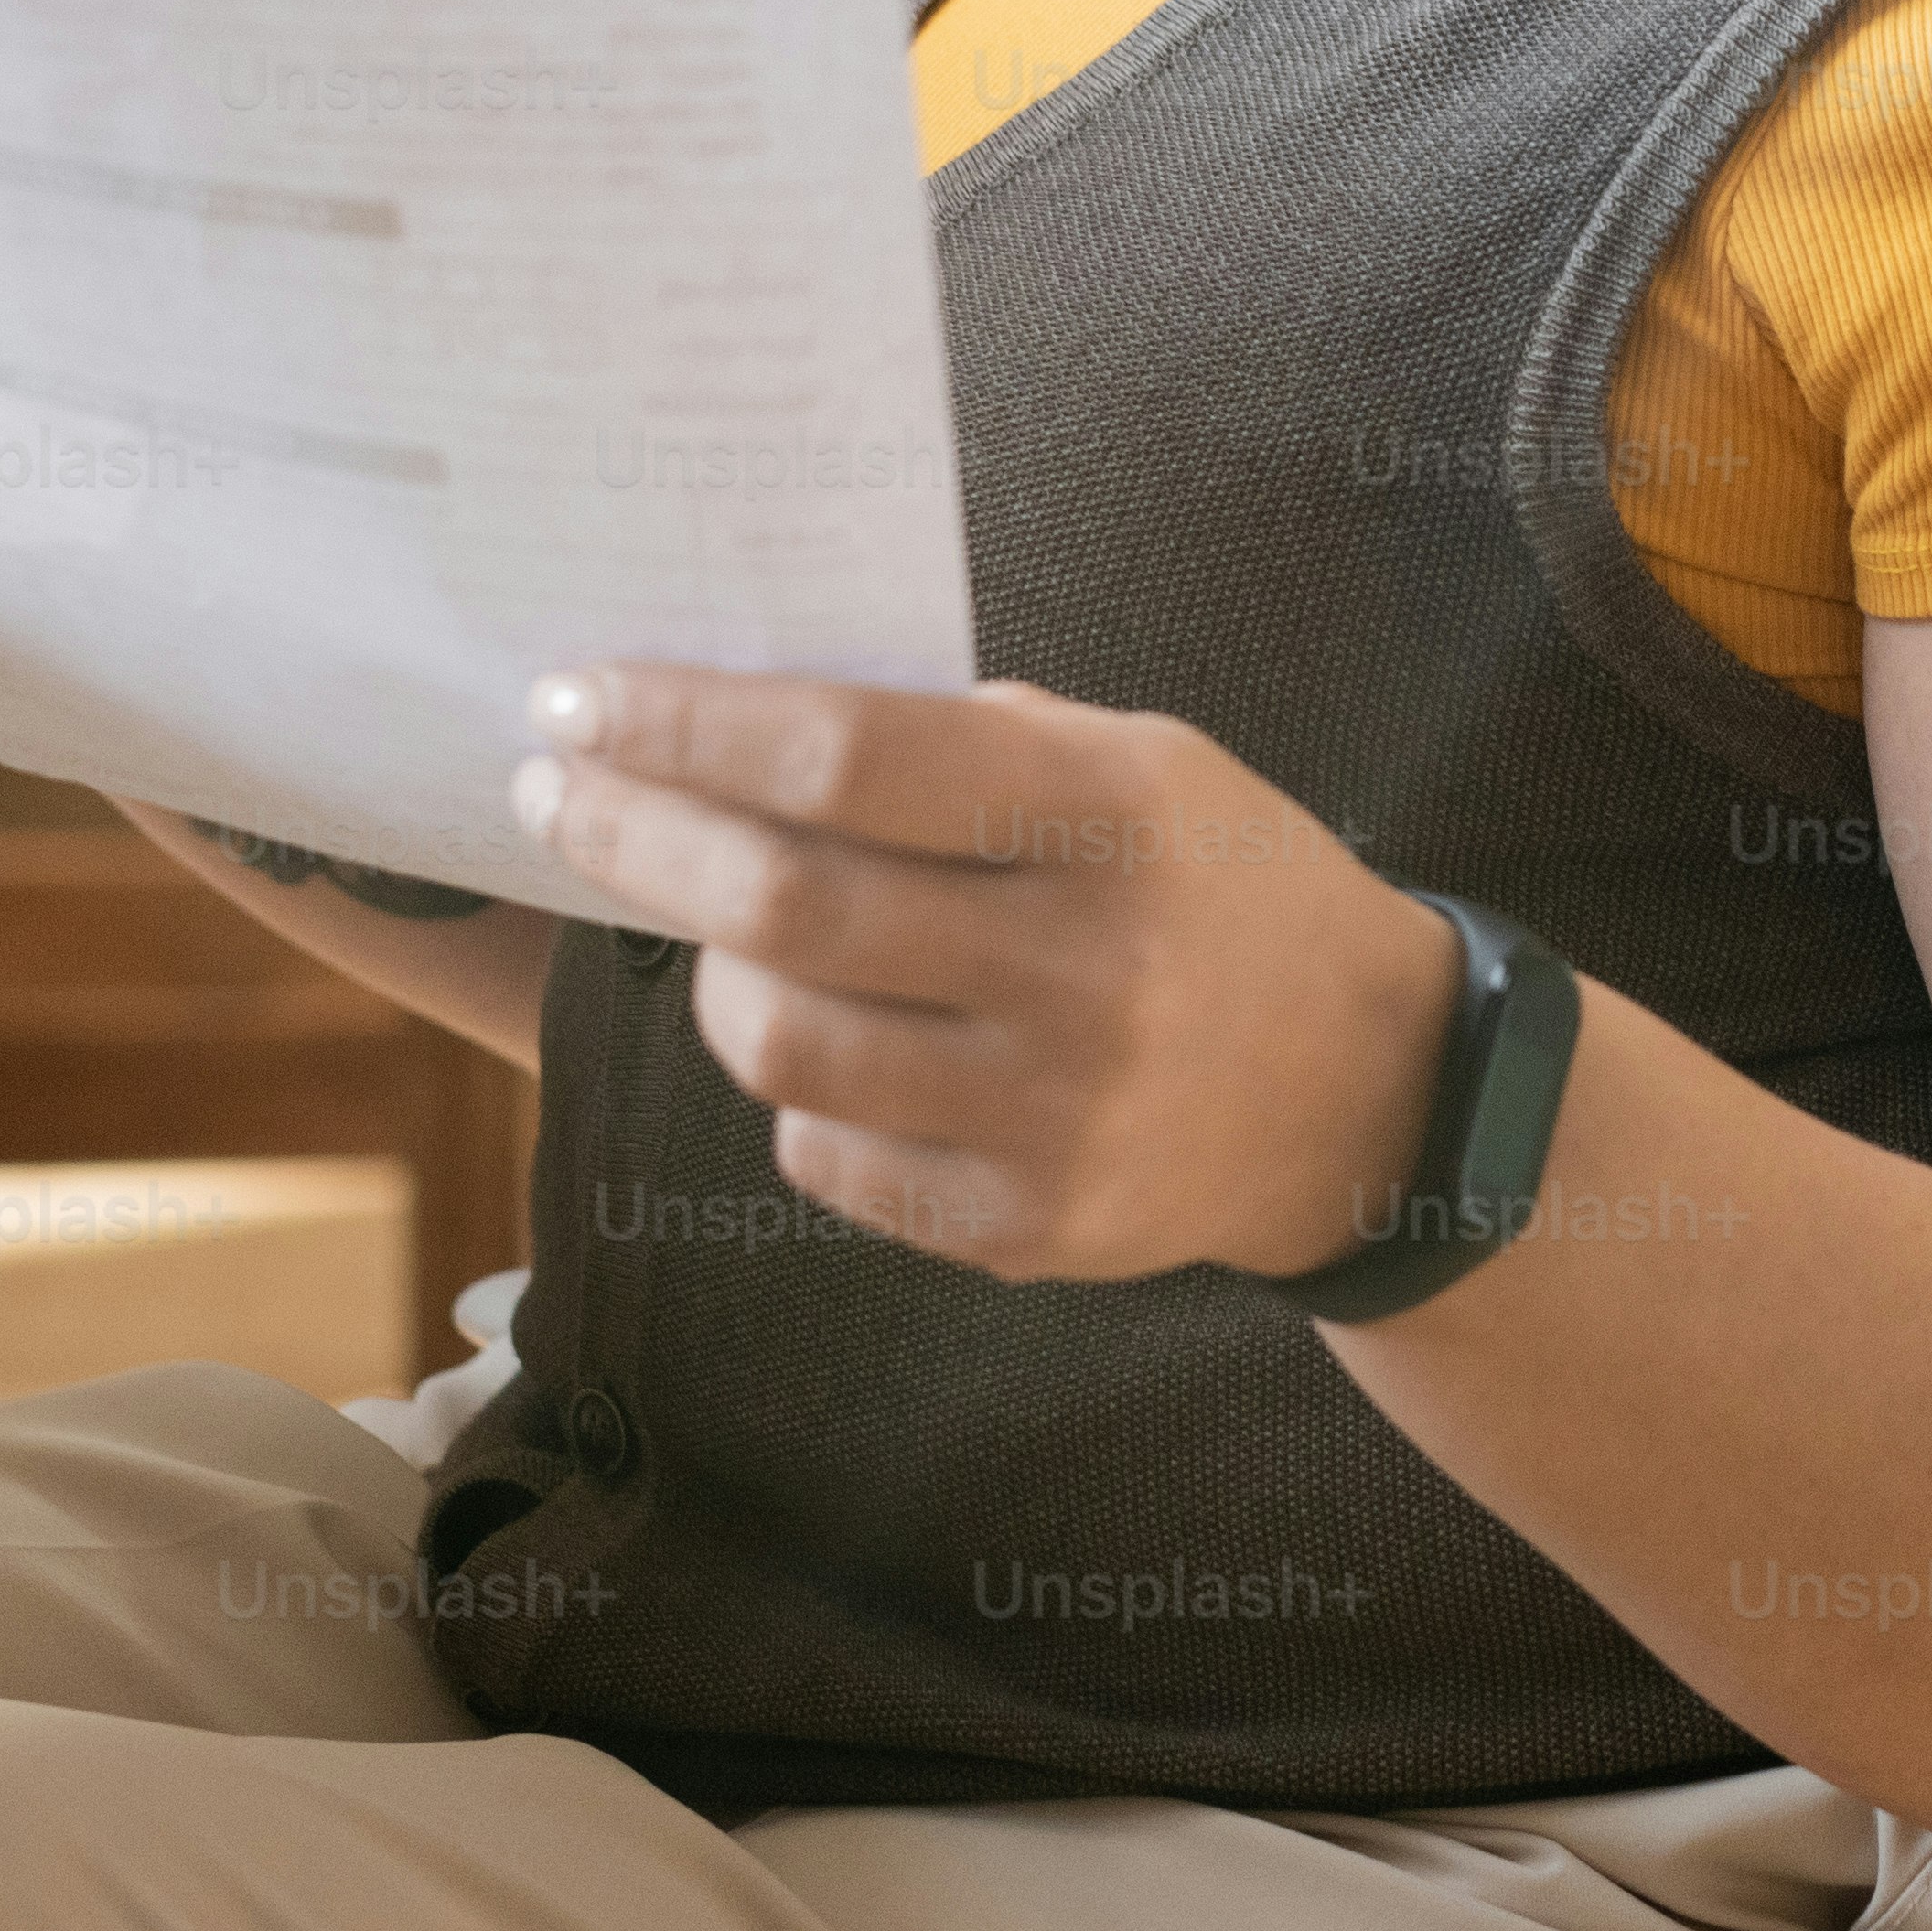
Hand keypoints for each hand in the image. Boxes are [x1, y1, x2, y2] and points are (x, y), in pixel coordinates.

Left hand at [505, 664, 1458, 1288]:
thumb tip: (732, 725)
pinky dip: (795, 1083)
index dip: (691, 726)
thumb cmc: (1220, 888)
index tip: (583, 698)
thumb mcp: (1136, 762)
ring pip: (779, 1043)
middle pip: (785, 906)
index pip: (851, 758)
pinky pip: (823, 1153)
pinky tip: (830, 1033)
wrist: (1369, 1092)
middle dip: (635, 837)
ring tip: (716, 925)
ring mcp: (1053, 1117)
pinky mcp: (1024, 1232)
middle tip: (562, 791)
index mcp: (1114, 815)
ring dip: (709, 969)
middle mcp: (1086, 972)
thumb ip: (959, 743)